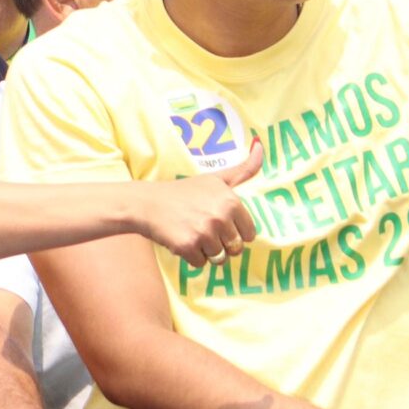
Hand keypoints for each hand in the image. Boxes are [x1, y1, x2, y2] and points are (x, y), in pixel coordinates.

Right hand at [136, 148, 263, 265]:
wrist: (147, 203)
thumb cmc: (184, 191)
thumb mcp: (216, 179)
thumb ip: (243, 169)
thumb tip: (260, 145)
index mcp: (231, 201)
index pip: (249, 234)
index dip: (235, 232)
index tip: (219, 223)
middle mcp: (220, 217)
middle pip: (235, 248)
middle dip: (221, 243)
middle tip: (204, 229)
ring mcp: (204, 232)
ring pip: (219, 258)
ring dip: (206, 251)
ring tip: (192, 233)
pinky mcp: (188, 246)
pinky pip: (200, 264)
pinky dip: (191, 257)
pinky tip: (181, 240)